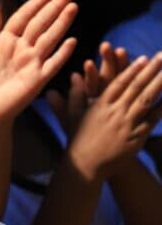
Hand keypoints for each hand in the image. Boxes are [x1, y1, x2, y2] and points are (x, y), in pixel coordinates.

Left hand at [0, 0, 76, 126]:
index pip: (23, 18)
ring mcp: (31, 63)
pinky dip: (62, 53)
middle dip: (54, 9)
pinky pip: (53, 64)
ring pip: (49, 39)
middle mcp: (22, 49)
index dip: (35, 5)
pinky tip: (72, 41)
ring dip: (61, 24)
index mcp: (5, 41)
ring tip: (72, 8)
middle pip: (40, 24)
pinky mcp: (37, 79)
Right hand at [50, 48, 161, 182]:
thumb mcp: (72, 115)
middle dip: (151, 71)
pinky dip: (161, 108)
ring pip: (147, 101)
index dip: (132, 70)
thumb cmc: (78, 138)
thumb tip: (74, 75)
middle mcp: (115, 113)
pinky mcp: (136, 137)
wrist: (86, 165)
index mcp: (100, 106)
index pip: (119, 84)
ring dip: (160, 85)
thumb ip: (75, 94)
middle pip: (137, 88)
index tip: (143, 58)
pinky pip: (152, 120)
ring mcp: (127, 125)